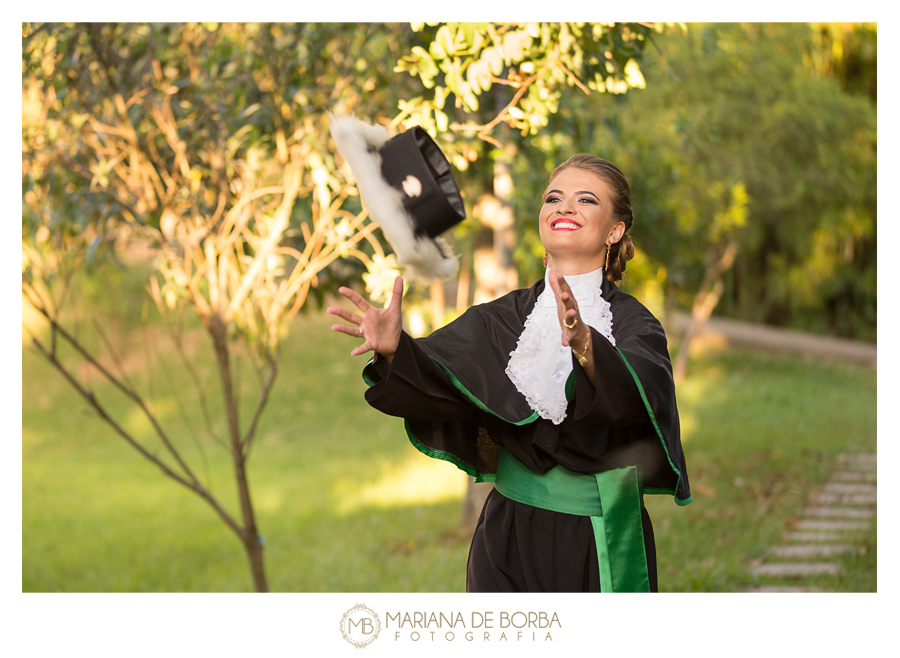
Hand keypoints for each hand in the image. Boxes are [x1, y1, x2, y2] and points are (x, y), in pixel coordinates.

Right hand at [327, 276, 402, 362]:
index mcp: (370, 312)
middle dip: (340, 312)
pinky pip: (364, 346)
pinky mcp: (371, 343)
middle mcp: (365, 322)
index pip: (359, 302)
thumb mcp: (396, 308)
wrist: (396, 341)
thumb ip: (397, 293)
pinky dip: (359, 350)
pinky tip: (353, 352)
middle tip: (329, 309)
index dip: (351, 295)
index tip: (340, 289)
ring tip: (334, 327)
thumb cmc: (393, 324)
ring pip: (353, 330)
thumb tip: (399, 276)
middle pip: (351, 316)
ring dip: (344, 329)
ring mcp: (367, 333)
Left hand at [548, 268, 594, 382]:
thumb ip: (557, 286)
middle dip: (568, 299)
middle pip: (571, 303)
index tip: (558, 273)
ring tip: (569, 313)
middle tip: (564, 294)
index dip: (562, 282)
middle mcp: (572, 311)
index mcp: (569, 302)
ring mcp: (573, 323)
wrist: (580, 334)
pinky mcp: (570, 335)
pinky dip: (566, 340)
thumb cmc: (569, 313)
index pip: (566, 290)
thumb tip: (553, 270)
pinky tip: (563, 344)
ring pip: (572, 319)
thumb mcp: (561, 300)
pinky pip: (568, 337)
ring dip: (571, 316)